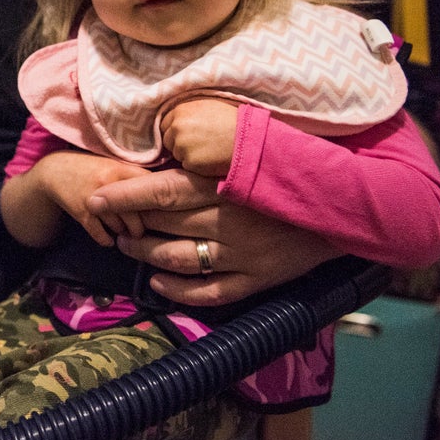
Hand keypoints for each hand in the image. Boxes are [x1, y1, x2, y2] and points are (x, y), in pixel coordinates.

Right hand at [3, 151, 146, 247]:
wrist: (54, 170)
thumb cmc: (89, 168)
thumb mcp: (111, 164)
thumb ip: (132, 175)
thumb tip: (161, 193)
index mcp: (120, 168)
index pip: (148, 188)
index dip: (155, 202)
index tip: (157, 212)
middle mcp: (108, 184)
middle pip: (136, 213)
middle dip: (139, 226)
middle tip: (139, 231)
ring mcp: (95, 200)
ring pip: (119, 226)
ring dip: (123, 232)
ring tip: (124, 232)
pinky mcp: (82, 214)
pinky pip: (100, 234)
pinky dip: (106, 240)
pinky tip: (108, 240)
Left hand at [88, 168, 340, 305]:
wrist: (345, 204)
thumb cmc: (291, 169)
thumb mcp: (251, 152)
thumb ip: (210, 156)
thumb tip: (165, 146)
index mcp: (225, 186)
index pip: (161, 190)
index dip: (123, 196)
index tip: (94, 197)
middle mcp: (229, 222)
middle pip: (163, 227)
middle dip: (128, 227)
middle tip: (107, 223)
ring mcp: (243, 255)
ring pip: (178, 260)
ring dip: (144, 257)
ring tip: (127, 249)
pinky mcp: (257, 279)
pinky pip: (208, 293)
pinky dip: (177, 291)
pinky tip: (158, 282)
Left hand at [160, 98, 238, 177]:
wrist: (248, 139)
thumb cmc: (231, 121)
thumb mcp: (207, 105)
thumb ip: (187, 111)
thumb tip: (173, 118)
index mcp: (180, 110)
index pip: (164, 124)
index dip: (175, 131)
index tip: (188, 134)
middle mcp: (177, 126)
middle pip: (167, 140)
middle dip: (178, 143)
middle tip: (200, 143)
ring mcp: (181, 145)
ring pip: (176, 154)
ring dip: (187, 154)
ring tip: (207, 149)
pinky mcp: (189, 161)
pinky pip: (186, 165)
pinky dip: (196, 165)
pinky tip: (210, 158)